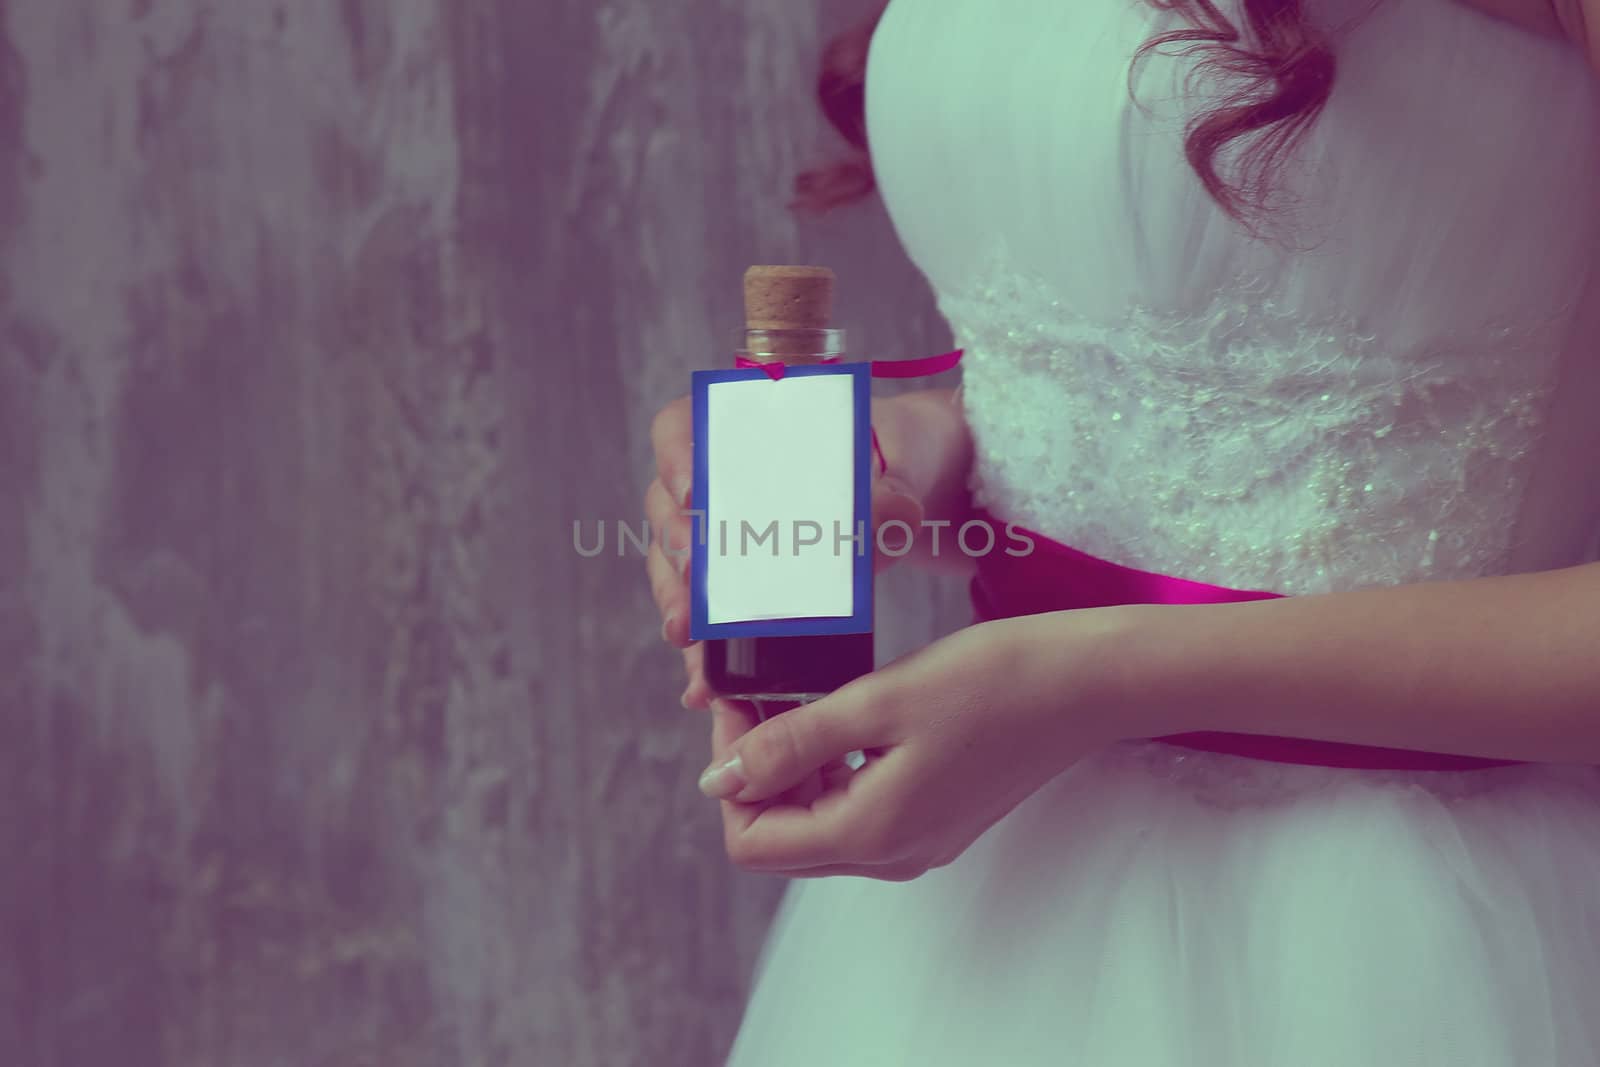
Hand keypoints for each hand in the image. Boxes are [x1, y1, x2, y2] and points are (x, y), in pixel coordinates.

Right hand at [643, 391, 947, 709]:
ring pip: (677, 569)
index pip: (680, 428)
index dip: (673, 458)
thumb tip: (887, 514)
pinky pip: (708, 616)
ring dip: (678, 606)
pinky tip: (705, 685)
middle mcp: (718, 480)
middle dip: (675, 553)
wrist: (914, 487)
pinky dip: (705, 651)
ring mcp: (722, 535)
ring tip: (690, 641)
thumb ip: (893, 488)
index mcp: (744, 427)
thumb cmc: (896, 456)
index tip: (693, 492)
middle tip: (691, 582)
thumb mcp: (903, 462)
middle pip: (668, 510)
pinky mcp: (739, 585)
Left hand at [695, 611, 1131, 879]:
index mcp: (872, 835)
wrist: (1090, 683)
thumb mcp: (879, 702)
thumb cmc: (996, 682)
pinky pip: (859, 807)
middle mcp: (892, 854)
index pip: (752, 840)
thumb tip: (720, 779)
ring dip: (794, 766)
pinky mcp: (938, 815)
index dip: (730, 775)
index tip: (735, 704)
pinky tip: (843, 712)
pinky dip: (834, 766)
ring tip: (797, 694)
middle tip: (758, 694)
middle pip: (782, 836)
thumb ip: (793, 743)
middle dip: (756, 770)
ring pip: (819, 821)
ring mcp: (918, 839)